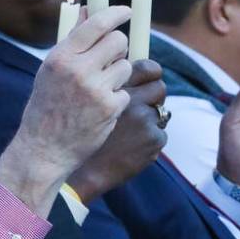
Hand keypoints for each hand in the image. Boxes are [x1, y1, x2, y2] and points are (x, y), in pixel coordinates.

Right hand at [0, 6, 132, 216]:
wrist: (43, 149)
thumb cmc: (45, 107)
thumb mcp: (50, 70)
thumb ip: (71, 41)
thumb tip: (87, 10)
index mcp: (61, 57)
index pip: (96, 24)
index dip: (116, 14)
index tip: (126, 12)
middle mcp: (78, 70)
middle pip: (118, 41)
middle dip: (118, 48)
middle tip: (110, 58)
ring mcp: (96, 89)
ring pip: (126, 67)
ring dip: (118, 75)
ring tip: (100, 89)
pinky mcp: (110, 108)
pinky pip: (126, 92)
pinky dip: (117, 99)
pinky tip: (100, 109)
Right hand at [67, 59, 166, 201]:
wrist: (82, 171)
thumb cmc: (79, 133)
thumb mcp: (88, 101)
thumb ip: (107, 85)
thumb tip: (128, 70)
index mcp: (116, 87)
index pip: (148, 67)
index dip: (151, 72)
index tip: (148, 78)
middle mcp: (132, 100)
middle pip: (160, 87)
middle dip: (153, 97)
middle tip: (141, 109)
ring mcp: (144, 121)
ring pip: (161, 113)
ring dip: (150, 121)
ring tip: (130, 133)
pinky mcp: (153, 140)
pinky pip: (160, 135)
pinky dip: (149, 142)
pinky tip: (131, 149)